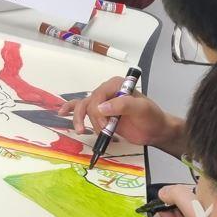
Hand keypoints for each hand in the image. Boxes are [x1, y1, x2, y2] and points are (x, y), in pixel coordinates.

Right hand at [61, 77, 179, 148]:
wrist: (155, 130)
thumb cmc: (151, 117)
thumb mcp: (141, 109)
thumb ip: (123, 105)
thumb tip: (101, 108)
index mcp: (117, 85)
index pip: (98, 95)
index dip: (98, 111)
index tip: (107, 124)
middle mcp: (107, 91)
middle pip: (89, 103)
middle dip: (94, 119)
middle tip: (104, 130)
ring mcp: (102, 103)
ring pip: (83, 108)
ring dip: (82, 121)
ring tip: (84, 131)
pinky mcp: (100, 114)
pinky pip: (81, 108)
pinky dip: (71, 110)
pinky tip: (62, 113)